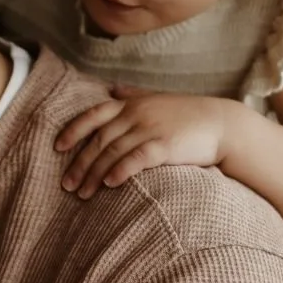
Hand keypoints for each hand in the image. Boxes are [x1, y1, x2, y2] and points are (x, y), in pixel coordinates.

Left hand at [54, 89, 235, 196]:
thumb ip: (134, 94)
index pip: (94, 115)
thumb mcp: (158, 98)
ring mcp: (150, 129)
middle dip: (79, 163)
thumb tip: (112, 88)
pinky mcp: (165, 145)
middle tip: (66, 184)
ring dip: (94, 173)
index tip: (58, 147)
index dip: (73, 131)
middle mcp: (137, 114)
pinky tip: (109, 184)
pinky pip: (136, 159)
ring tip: (82, 193)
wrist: (224, 124)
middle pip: (98, 139)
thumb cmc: (190, 114)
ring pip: (112, 152)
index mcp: (132, 103)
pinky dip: (120, 171)